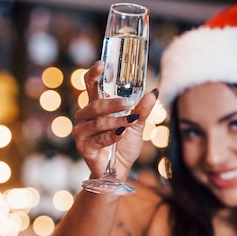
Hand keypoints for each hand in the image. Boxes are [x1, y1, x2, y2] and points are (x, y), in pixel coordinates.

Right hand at [73, 61, 157, 179]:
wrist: (119, 171)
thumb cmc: (124, 146)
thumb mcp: (137, 126)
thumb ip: (142, 110)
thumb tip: (154, 92)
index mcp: (95, 107)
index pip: (90, 85)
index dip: (93, 74)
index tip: (101, 64)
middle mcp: (85, 117)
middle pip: (95, 104)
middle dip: (112, 103)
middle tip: (128, 103)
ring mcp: (82, 132)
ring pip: (97, 122)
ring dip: (115, 121)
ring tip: (129, 122)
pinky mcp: (83, 147)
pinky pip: (98, 138)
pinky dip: (111, 136)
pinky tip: (121, 134)